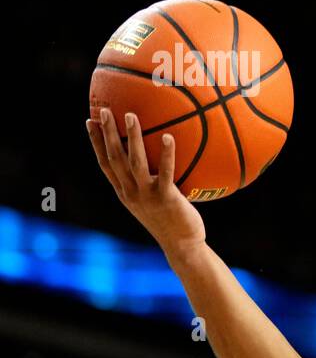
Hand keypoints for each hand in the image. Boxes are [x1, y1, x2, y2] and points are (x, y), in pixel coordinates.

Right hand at [87, 107, 206, 258]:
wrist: (182, 247)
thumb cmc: (172, 221)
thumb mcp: (154, 202)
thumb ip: (150, 183)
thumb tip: (158, 160)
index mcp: (124, 193)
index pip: (105, 164)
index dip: (96, 143)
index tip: (89, 121)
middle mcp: (130, 193)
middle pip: (114, 158)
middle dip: (107, 133)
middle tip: (104, 110)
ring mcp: (146, 196)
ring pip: (134, 162)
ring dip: (131, 138)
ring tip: (131, 115)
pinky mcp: (166, 198)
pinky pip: (166, 172)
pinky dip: (167, 154)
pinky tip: (169, 136)